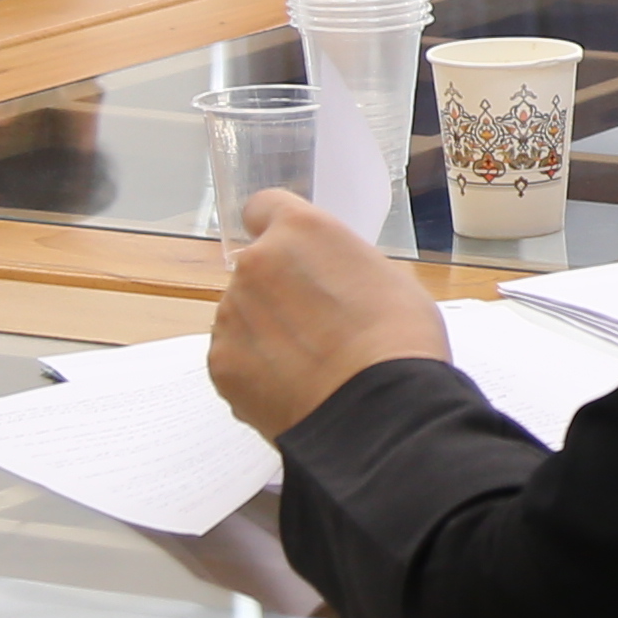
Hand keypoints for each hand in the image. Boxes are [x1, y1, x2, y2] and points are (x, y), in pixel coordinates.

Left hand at [210, 188, 449, 439]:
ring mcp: (232, 313)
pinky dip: (255, 370)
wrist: (377, 409)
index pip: (263, 207)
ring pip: (242, 315)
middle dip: (277, 291)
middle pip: (255, 269)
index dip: (276, 229)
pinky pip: (234, 357)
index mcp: (300, 230)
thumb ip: (340, 265)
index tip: (288, 252)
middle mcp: (255, 263)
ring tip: (309, 364)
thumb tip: (327, 281)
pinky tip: (293, 386)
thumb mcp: (385, 276)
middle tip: (316, 325)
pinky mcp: (220, 361)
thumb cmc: (397, 340)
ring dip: (265, 331)